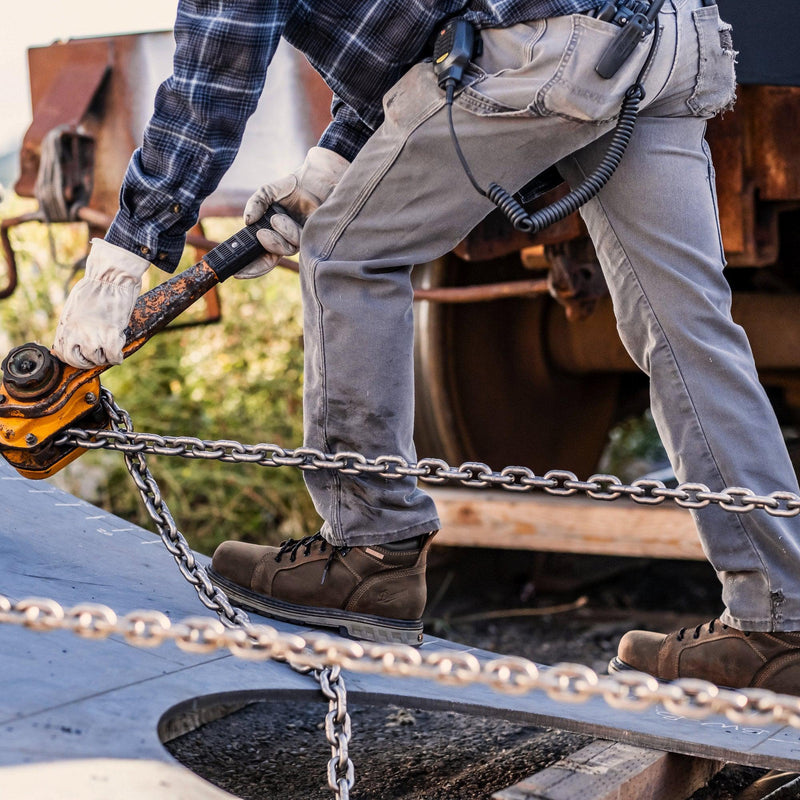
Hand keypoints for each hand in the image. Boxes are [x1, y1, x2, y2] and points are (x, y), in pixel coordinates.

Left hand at [52, 239, 149, 368]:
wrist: (110, 279)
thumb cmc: (95, 288)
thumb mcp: (74, 307)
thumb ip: (72, 324)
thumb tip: (72, 337)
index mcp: (66, 326)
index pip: (63, 353)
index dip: (73, 358)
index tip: (82, 356)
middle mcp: (76, 334)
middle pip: (79, 361)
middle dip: (89, 362)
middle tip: (98, 356)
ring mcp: (93, 336)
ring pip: (98, 360)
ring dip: (105, 356)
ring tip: (111, 345)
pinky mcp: (111, 335)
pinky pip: (114, 357)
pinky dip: (118, 356)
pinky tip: (119, 349)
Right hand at [236, 146, 349, 278]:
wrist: (313, 180)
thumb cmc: (291, 188)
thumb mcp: (266, 193)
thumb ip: (255, 204)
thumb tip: (247, 221)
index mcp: (271, 236)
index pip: (259, 259)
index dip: (249, 268)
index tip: (237, 272)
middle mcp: (284, 242)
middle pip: (270, 260)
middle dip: (264, 251)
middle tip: (260, 235)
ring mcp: (298, 242)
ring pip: (286, 250)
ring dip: (278, 237)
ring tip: (276, 218)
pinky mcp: (311, 238)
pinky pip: (298, 242)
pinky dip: (288, 231)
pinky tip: (283, 218)